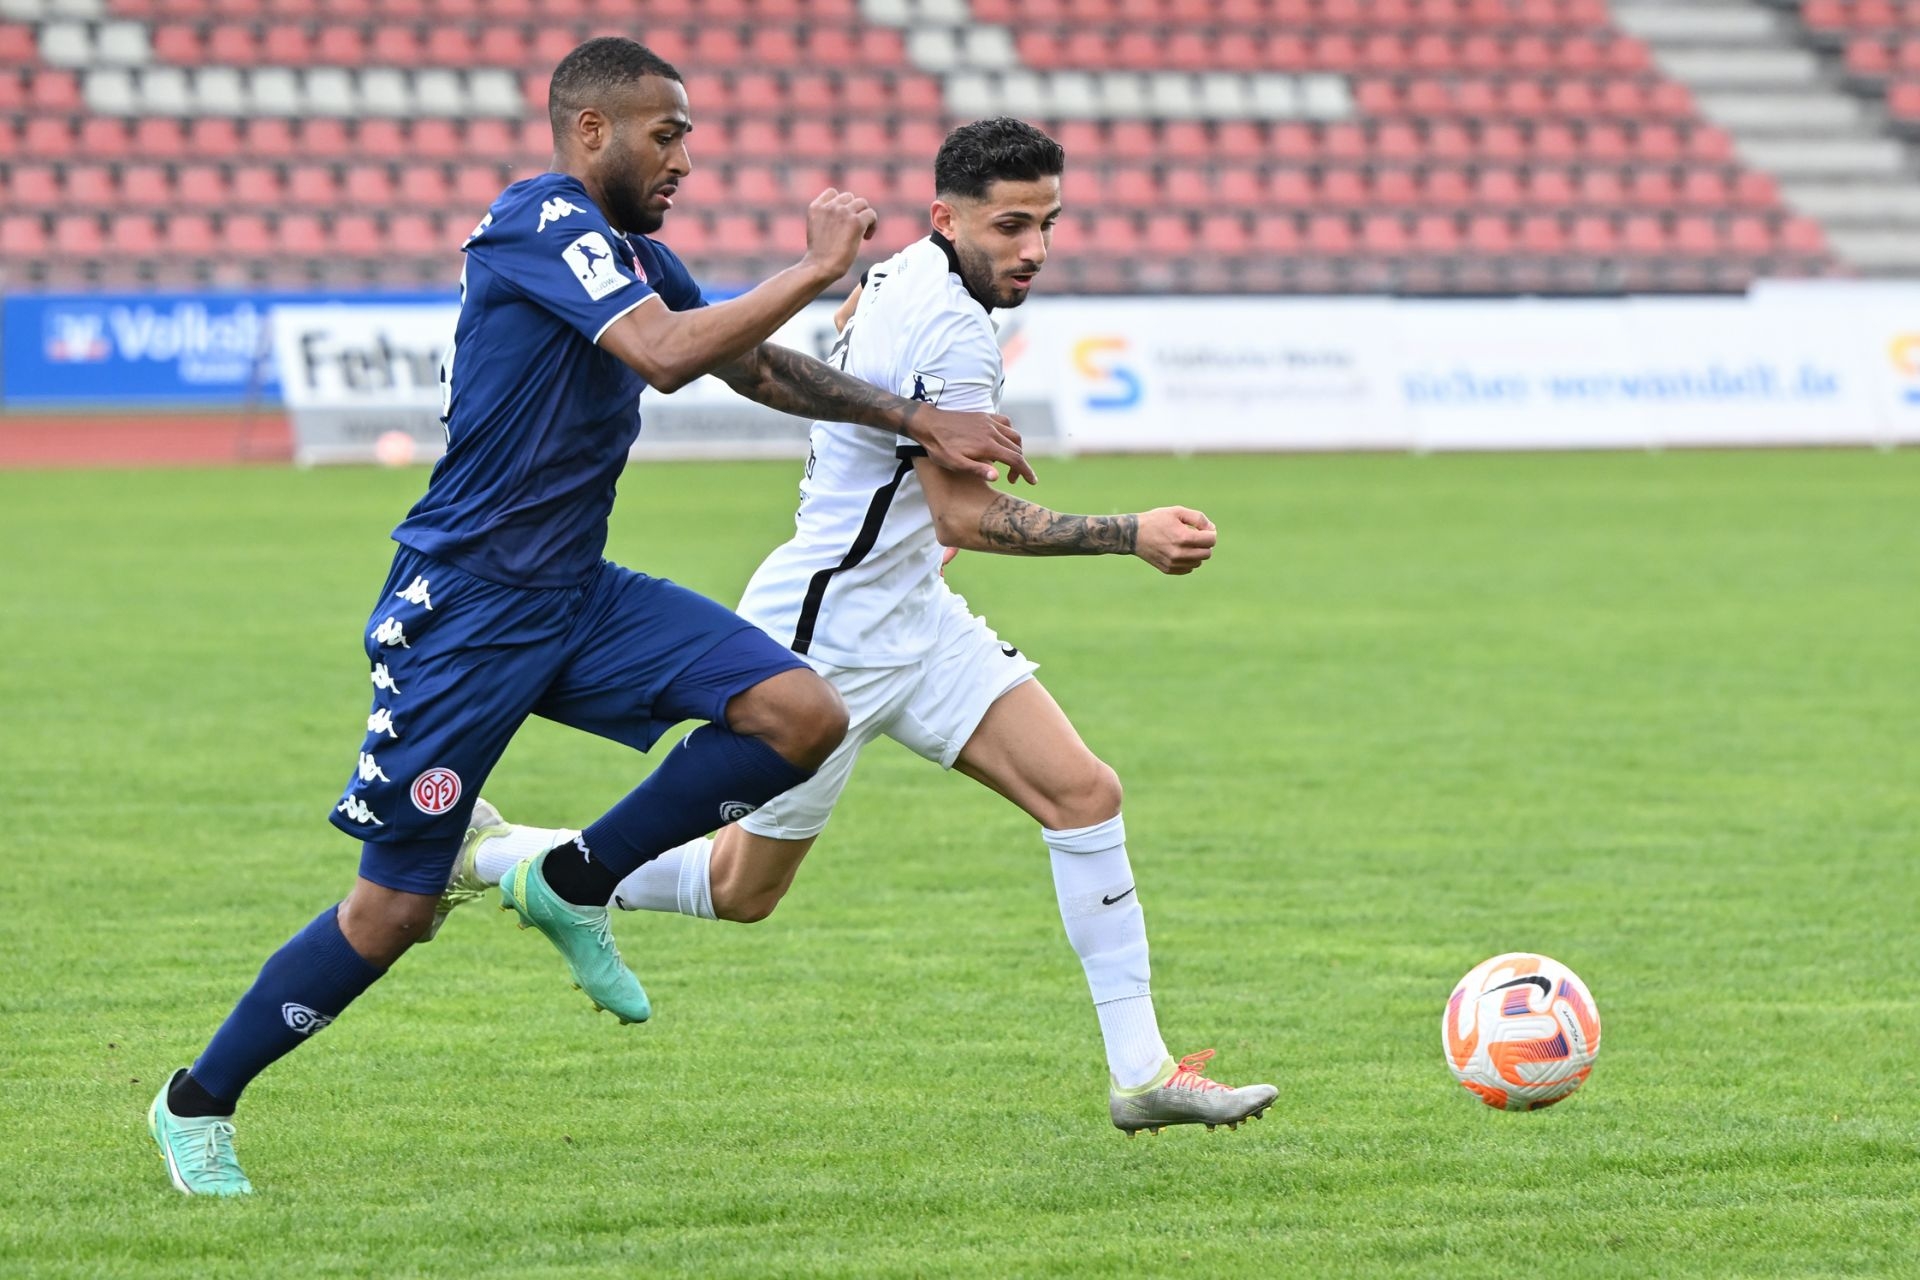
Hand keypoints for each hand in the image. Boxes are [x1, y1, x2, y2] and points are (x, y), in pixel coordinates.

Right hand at [800, 188, 877, 283]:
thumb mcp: (816, 230)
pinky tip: (866, 237)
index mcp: (816, 207)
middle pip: (849, 198)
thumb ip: (827, 218)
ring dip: (864, 216)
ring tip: (862, 233)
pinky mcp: (856, 222)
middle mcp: (829, 206)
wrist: (820, 267)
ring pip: (862, 203)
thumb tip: (846, 217)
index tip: (842, 220)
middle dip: (853, 211)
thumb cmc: (819, 256)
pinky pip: (871, 214)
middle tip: (853, 229)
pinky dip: (872, 225)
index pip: (832, 193)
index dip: (841, 204)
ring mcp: (843, 212)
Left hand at [911, 406, 1038, 484]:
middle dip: (1020, 465)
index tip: (1032, 481)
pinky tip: (1004, 441)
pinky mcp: (984, 416)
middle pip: (1017, 448)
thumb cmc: (940, 447)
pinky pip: (1006, 423)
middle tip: (1012, 479)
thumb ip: (976, 470)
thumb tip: (997, 477)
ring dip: (1017, 450)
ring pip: (1014, 435)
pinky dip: (1010, 433)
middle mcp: (992, 431)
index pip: (1015, 459)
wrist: (928, 423)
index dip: (1026, 472)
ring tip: (1009, 463)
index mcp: (987, 445)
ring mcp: (989, 422)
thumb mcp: (955, 464)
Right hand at [1135, 507, 1215, 574]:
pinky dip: (1188, 561)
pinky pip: (1189, 568)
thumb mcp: (1177, 511)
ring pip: (1199, 562)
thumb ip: (1198, 518)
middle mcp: (1179, 553)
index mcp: (1183, 537)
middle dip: (1205, 544)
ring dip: (1197, 553)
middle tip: (1196, 536)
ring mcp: (1173, 563)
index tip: (1203, 529)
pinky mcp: (1168, 569)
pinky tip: (1180, 551)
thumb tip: (1212, 530)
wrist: (1134, 535)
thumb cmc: (1157, 520)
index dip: (1210, 533)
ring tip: (1186, 543)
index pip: (1211, 540)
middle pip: (1207, 553)